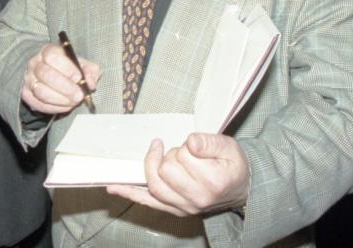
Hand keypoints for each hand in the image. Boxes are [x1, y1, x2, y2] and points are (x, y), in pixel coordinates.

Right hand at [21, 43, 100, 114]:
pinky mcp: (26, 94)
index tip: (78, 78)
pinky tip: (65, 106)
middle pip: (45, 74)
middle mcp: (35, 63)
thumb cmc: (71, 70)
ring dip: (60, 100)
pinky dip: (53, 108)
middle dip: (65, 88)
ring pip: (40, 91)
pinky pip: (37, 103)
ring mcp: (29, 79)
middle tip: (79, 96)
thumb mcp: (83, 66)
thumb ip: (90, 72)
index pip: (52, 56)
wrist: (54, 78)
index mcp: (49, 51)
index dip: (66, 68)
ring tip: (73, 102)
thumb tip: (90, 83)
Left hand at [107, 134, 248, 216]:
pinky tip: (113, 187)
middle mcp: (197, 199)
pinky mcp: (173, 209)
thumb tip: (191, 142)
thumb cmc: (232, 165)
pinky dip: (129, 193)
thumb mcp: (229, 147)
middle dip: (172, 155)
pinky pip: (147, 201)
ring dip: (155, 165)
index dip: (187, 146)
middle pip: (166, 169)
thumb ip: (210, 141)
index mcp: (213, 182)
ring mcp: (183, 207)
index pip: (184, 156)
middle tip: (185, 154)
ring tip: (163, 155)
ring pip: (154, 184)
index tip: (197, 148)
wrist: (239, 189)